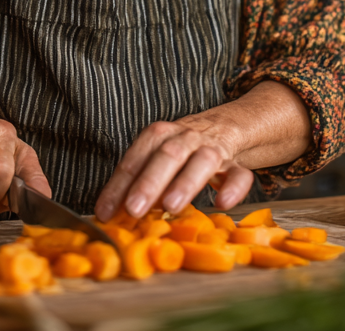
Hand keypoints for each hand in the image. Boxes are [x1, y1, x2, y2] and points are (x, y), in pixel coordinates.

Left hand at [94, 118, 252, 220]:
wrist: (222, 128)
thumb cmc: (179, 151)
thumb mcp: (155, 158)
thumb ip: (137, 182)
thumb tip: (112, 216)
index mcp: (160, 136)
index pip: (136, 158)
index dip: (119, 185)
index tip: (105, 213)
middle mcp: (186, 138)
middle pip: (168, 155)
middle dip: (149, 182)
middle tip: (134, 209)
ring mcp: (213, 150)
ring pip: (203, 160)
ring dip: (186, 182)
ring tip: (171, 207)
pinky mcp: (236, 165)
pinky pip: (239, 174)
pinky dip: (233, 188)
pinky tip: (221, 203)